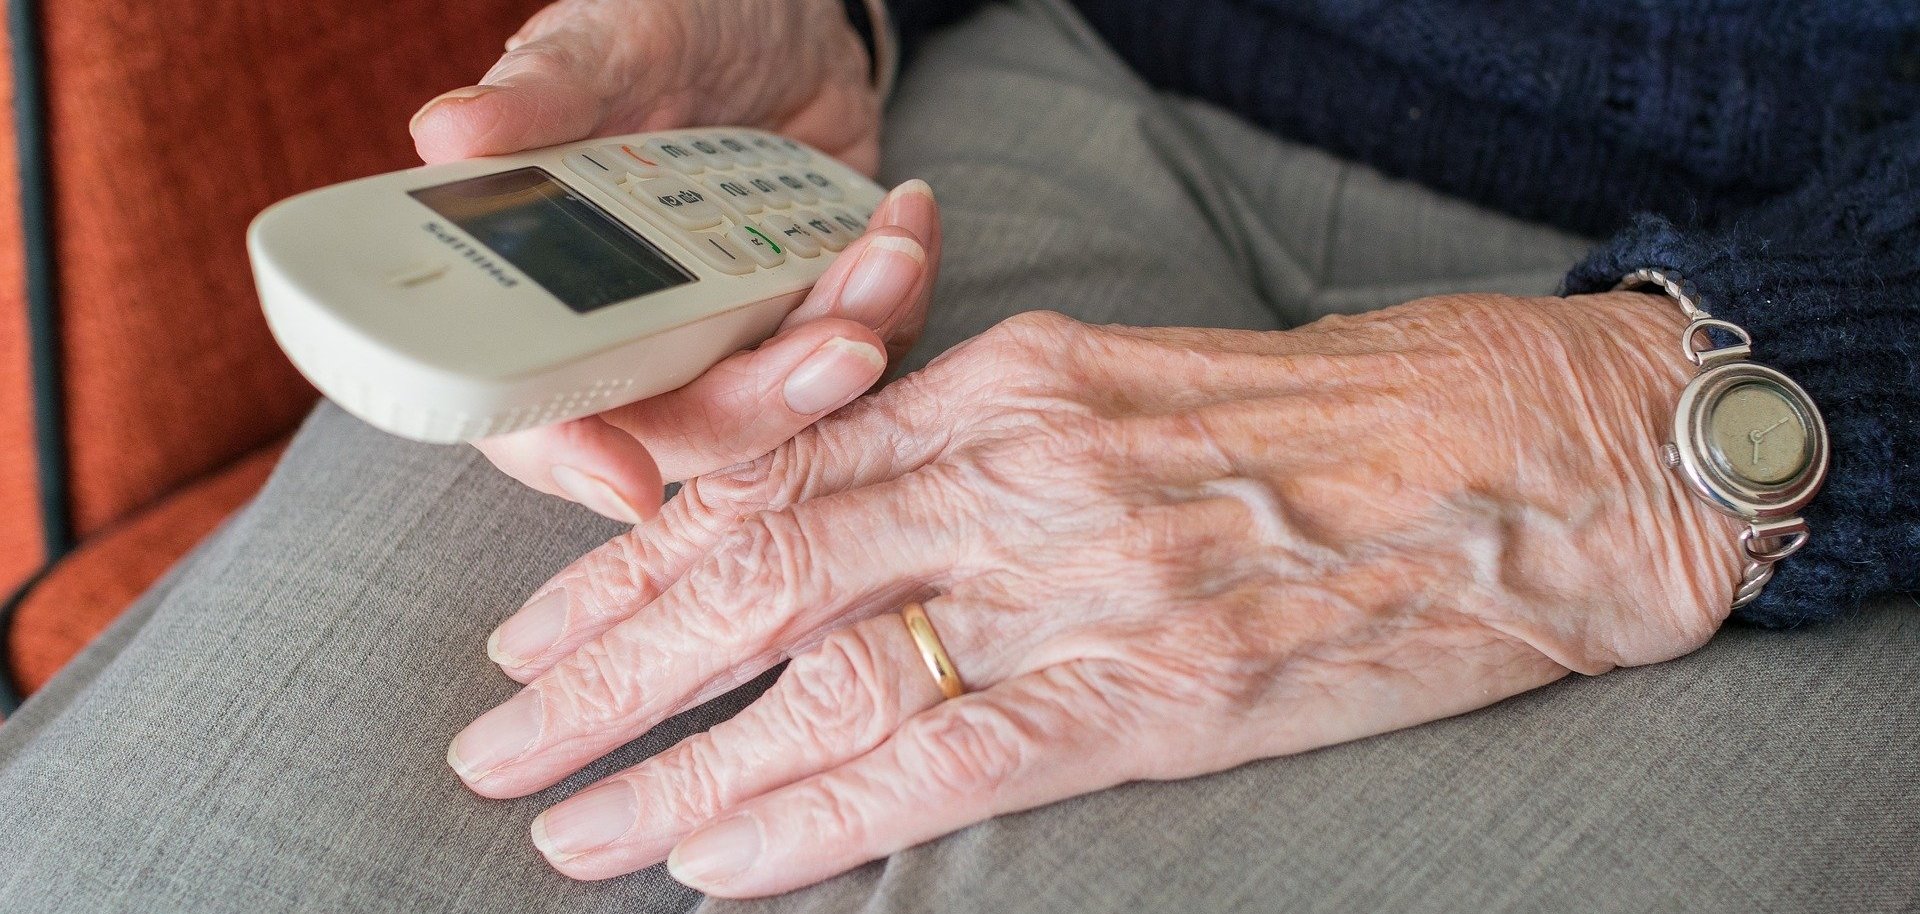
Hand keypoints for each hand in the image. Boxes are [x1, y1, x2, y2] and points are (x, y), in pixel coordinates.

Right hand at [409, 0, 934, 521]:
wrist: (784, 16)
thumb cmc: (670, 28)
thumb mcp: (609, 44)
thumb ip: (545, 95)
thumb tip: (448, 136)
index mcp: (550, 295)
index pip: (539, 418)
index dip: (574, 459)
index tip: (624, 480)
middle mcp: (639, 338)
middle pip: (691, 433)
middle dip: (769, 400)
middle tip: (839, 344)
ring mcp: (734, 338)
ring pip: (793, 404)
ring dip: (853, 337)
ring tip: (889, 250)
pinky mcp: (813, 320)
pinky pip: (868, 348)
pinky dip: (899, 297)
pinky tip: (905, 220)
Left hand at [449, 292, 1747, 894]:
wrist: (1532, 459)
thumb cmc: (1339, 416)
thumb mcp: (1135, 386)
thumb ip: (986, 446)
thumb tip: (846, 525)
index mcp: (1015, 382)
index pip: (777, 476)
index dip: (637, 560)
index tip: (541, 630)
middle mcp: (1026, 471)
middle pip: (760, 570)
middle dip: (605, 665)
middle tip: (494, 743)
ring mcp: (1087, 581)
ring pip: (825, 676)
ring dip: (677, 764)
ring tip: (566, 826)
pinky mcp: (1160, 691)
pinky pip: (945, 760)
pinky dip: (814, 817)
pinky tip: (722, 863)